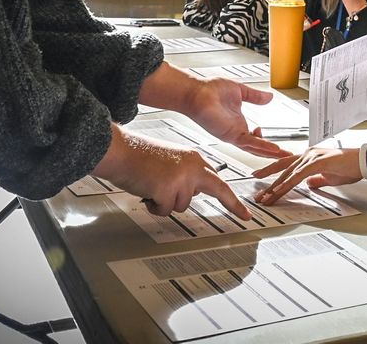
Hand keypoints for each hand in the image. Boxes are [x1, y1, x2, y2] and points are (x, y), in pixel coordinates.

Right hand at [92, 124, 248, 217]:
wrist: (121, 150)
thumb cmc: (139, 156)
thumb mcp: (171, 161)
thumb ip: (186, 174)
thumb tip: (192, 192)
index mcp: (194, 158)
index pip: (219, 181)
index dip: (232, 198)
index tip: (245, 211)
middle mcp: (192, 167)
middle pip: (216, 190)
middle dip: (231, 204)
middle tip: (244, 216)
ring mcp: (182, 178)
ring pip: (181, 205)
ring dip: (166, 202)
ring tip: (153, 185)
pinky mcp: (168, 189)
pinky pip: (164, 210)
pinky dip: (154, 206)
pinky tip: (147, 190)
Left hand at [140, 63, 288, 157]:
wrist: (196, 92)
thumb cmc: (209, 90)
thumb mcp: (240, 91)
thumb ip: (255, 96)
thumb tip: (268, 97)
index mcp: (238, 123)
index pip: (255, 138)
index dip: (266, 141)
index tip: (276, 143)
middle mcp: (236, 132)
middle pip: (257, 147)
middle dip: (272, 153)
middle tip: (286, 157)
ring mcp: (233, 135)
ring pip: (255, 148)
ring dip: (270, 153)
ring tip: (284, 156)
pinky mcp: (230, 134)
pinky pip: (249, 143)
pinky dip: (262, 146)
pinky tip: (273, 148)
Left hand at [251, 147, 362, 203]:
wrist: (363, 161)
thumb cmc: (350, 167)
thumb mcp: (330, 177)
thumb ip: (317, 179)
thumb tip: (308, 184)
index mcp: (309, 157)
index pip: (286, 165)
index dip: (272, 172)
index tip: (260, 178)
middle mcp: (307, 154)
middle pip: (282, 169)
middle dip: (269, 183)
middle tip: (258, 194)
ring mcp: (311, 157)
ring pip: (288, 173)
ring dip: (276, 187)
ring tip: (266, 198)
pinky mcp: (317, 162)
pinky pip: (298, 175)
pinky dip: (288, 184)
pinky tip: (280, 191)